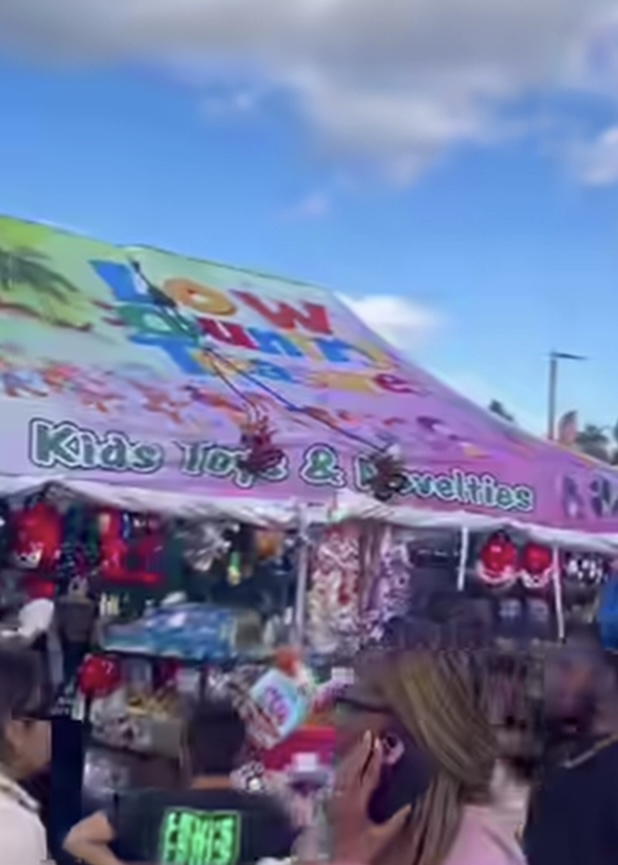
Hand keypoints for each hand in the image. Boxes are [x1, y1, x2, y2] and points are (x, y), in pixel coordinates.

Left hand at [330, 732, 409, 864]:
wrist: (330, 862)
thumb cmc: (356, 853)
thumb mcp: (379, 840)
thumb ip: (395, 823)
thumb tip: (410, 806)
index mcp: (357, 801)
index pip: (369, 774)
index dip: (376, 758)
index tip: (381, 743)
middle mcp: (344, 794)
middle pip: (354, 766)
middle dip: (362, 750)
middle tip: (370, 735)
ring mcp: (334, 795)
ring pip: (344, 769)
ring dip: (353, 755)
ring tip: (361, 742)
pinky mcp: (328, 800)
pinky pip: (337, 776)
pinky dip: (344, 765)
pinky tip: (348, 762)